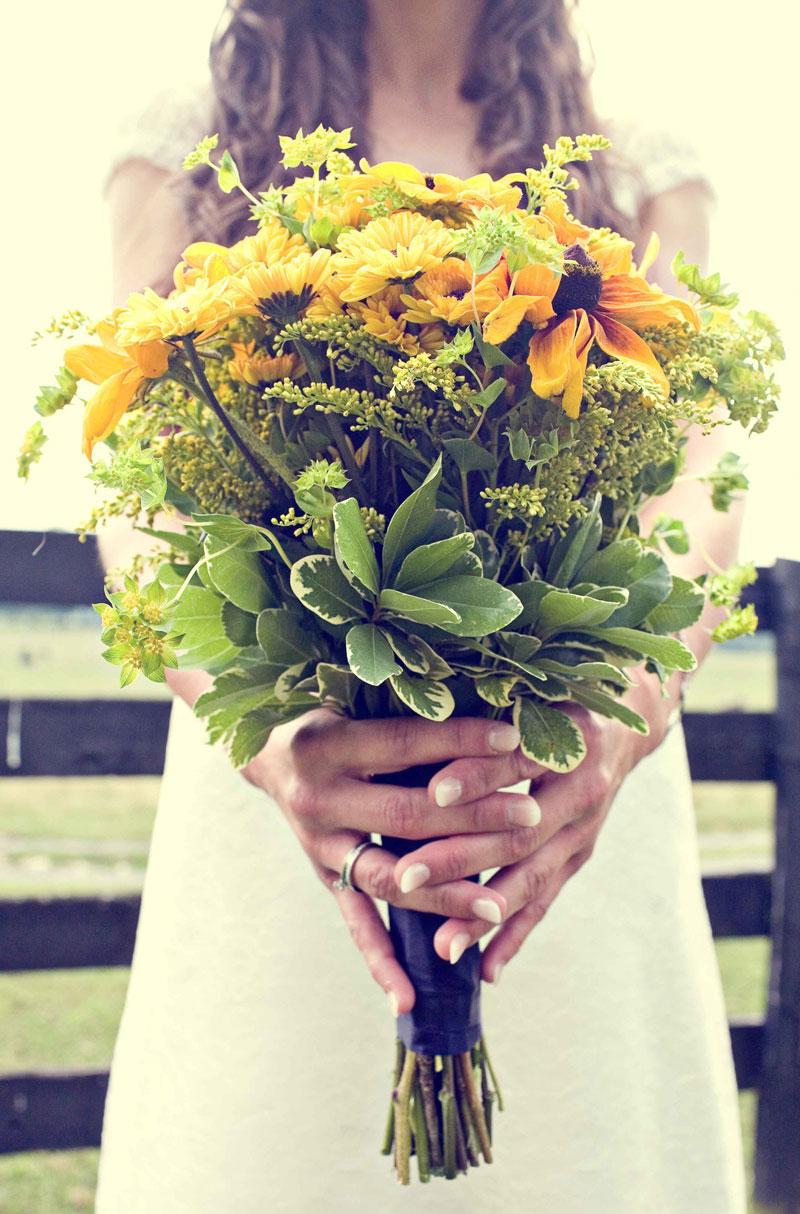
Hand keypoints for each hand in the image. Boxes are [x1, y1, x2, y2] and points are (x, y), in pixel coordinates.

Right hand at [241, 707, 542, 1012]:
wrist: (265, 752)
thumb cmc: (331, 711)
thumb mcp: (358, 699)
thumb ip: (411, 708)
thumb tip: (488, 704)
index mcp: (326, 744)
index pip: (404, 745)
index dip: (458, 741)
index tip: (512, 738)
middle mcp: (317, 799)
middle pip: (404, 815)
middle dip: (472, 817)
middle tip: (530, 815)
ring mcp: (317, 846)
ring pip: (388, 878)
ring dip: (445, 893)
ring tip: (498, 907)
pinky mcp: (323, 877)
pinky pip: (355, 925)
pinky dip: (381, 963)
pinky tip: (408, 1000)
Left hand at [392, 673, 677, 983]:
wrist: (626, 722)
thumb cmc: (556, 699)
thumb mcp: (531, 693)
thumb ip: (487, 713)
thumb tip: (422, 721)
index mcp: (569, 740)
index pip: (517, 762)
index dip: (476, 775)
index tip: (432, 791)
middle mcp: (582, 790)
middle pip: (518, 832)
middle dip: (460, 858)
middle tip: (407, 876)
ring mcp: (584, 831)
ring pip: (532, 877)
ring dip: (486, 914)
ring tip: (444, 945)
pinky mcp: (579, 857)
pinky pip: (546, 902)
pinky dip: (515, 936)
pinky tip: (486, 970)